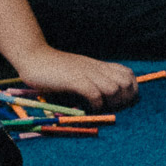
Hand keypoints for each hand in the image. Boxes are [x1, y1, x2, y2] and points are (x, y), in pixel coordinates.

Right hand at [6, 45, 138, 111]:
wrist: (34, 56)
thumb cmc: (55, 68)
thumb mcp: (79, 70)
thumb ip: (92, 78)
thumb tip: (105, 95)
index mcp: (99, 66)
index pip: (129, 74)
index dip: (131, 89)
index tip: (121, 101)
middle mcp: (96, 68)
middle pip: (127, 82)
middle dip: (125, 99)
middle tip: (112, 107)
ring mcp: (86, 73)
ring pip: (114, 88)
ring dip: (111, 103)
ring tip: (101, 108)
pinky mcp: (74, 80)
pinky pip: (94, 93)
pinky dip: (95, 104)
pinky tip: (89, 108)